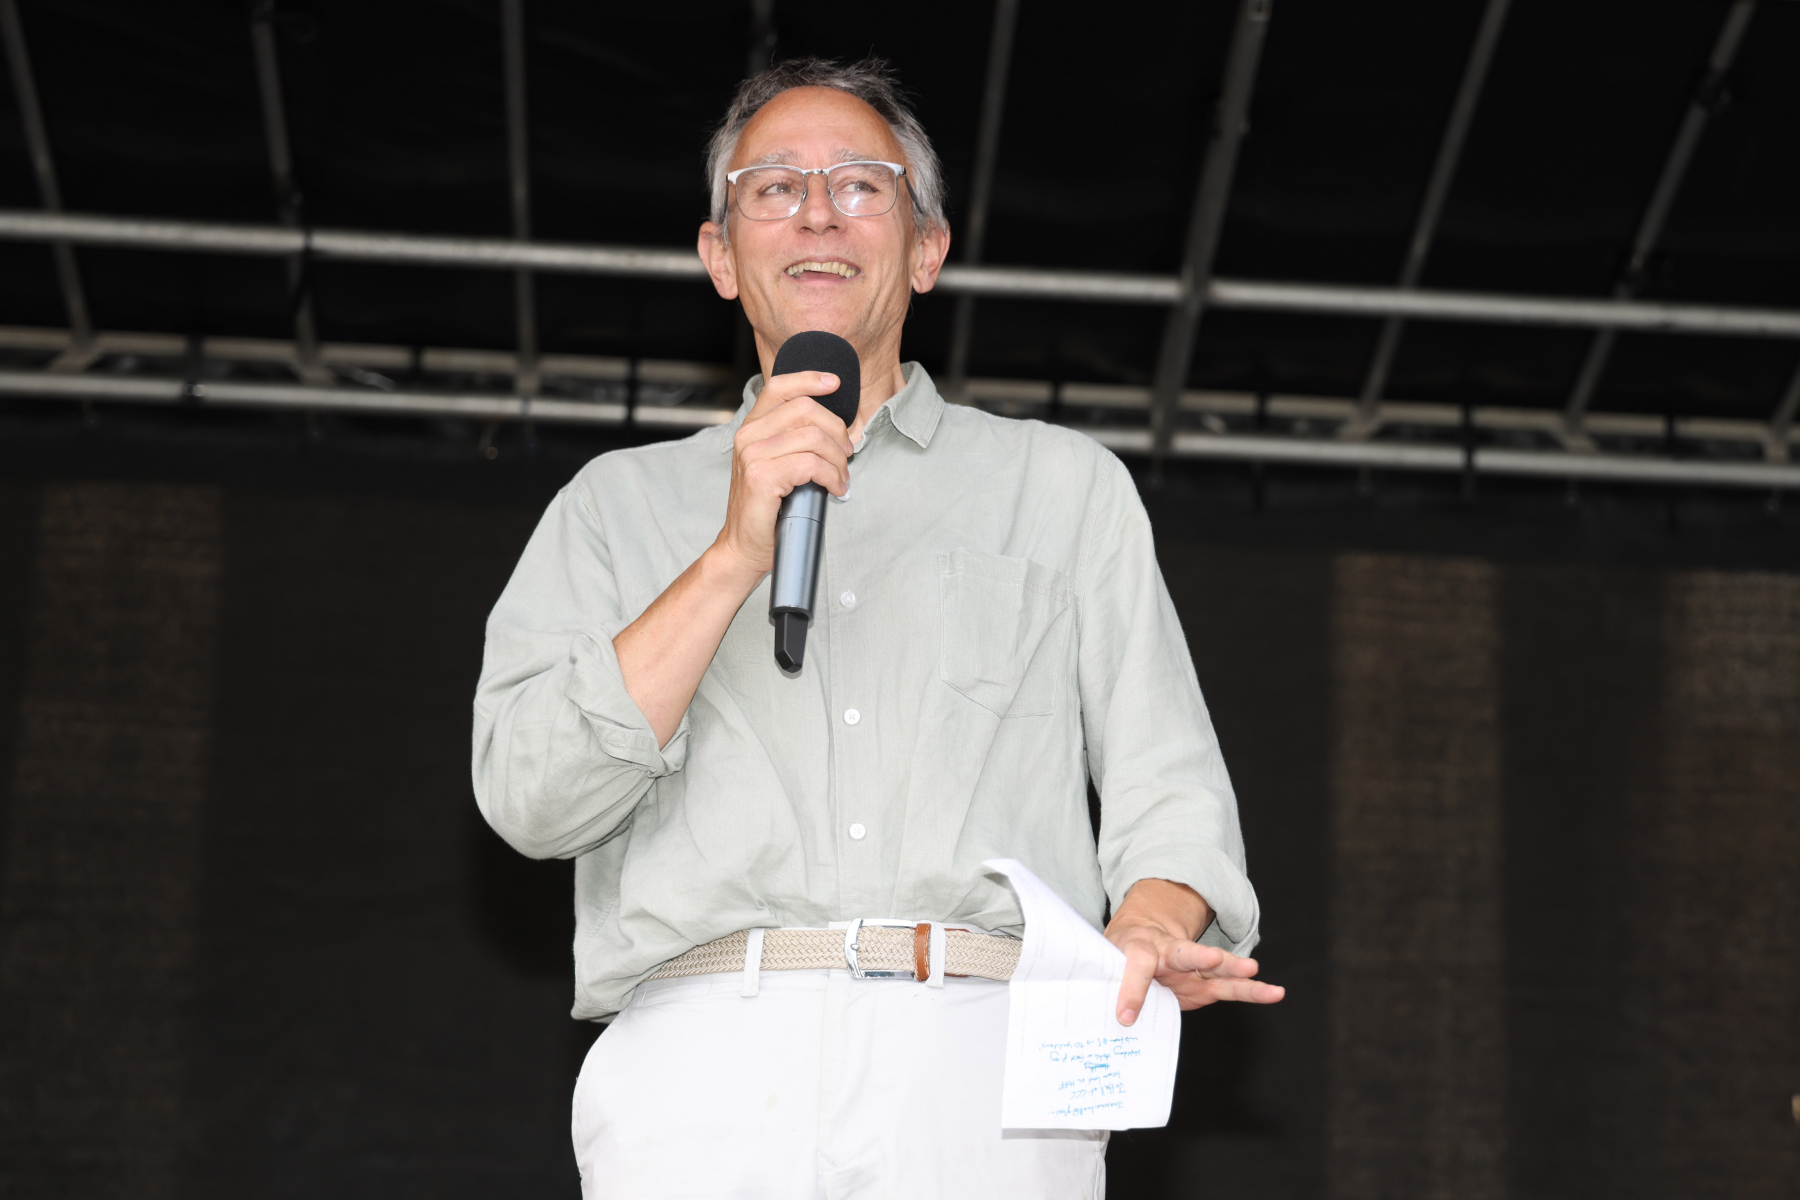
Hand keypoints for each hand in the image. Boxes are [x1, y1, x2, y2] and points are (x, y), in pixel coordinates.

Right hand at [712, 370, 854, 583]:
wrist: (744, 546)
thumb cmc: (766, 509)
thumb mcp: (778, 464)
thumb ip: (794, 440)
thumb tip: (834, 428)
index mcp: (752, 428)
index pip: (780, 387)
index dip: (810, 380)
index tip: (835, 384)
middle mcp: (748, 436)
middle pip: (806, 410)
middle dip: (837, 430)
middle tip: (846, 454)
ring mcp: (752, 455)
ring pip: (814, 438)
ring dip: (838, 460)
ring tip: (841, 478)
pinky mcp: (762, 476)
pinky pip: (812, 464)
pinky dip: (832, 476)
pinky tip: (834, 488)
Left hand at [1104, 878, 1284, 1025]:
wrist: (1139, 937)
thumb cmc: (1119, 956)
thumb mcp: (1106, 967)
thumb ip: (1109, 986)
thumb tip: (1101, 1020)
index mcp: (1138, 947)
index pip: (1136, 966)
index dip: (1131, 991)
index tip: (1125, 1017)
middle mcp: (1169, 951)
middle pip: (1184, 952)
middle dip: (1198, 955)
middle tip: (1212, 957)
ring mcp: (1192, 966)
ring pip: (1215, 967)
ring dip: (1233, 969)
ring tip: (1253, 969)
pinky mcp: (1206, 982)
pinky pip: (1231, 988)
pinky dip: (1253, 990)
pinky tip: (1275, 993)